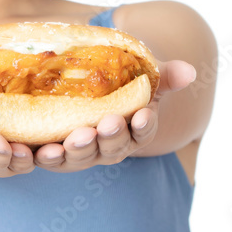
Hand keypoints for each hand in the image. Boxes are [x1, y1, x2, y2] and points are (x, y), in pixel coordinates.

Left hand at [32, 60, 196, 172]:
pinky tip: (42, 152)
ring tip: (73, 140)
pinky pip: (52, 159)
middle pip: (113, 149)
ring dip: (78, 151)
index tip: (143, 115)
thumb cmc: (122, 79)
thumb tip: (190, 72)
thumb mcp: (144, 74)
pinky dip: (48, 158)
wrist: (85, 81)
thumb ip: (165, 75)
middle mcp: (110, 146)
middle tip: (106, 124)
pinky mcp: (55, 150)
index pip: (143, 132)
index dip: (144, 126)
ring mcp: (82, 151)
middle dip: (110, 138)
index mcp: (134, 130)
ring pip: (82, 157)